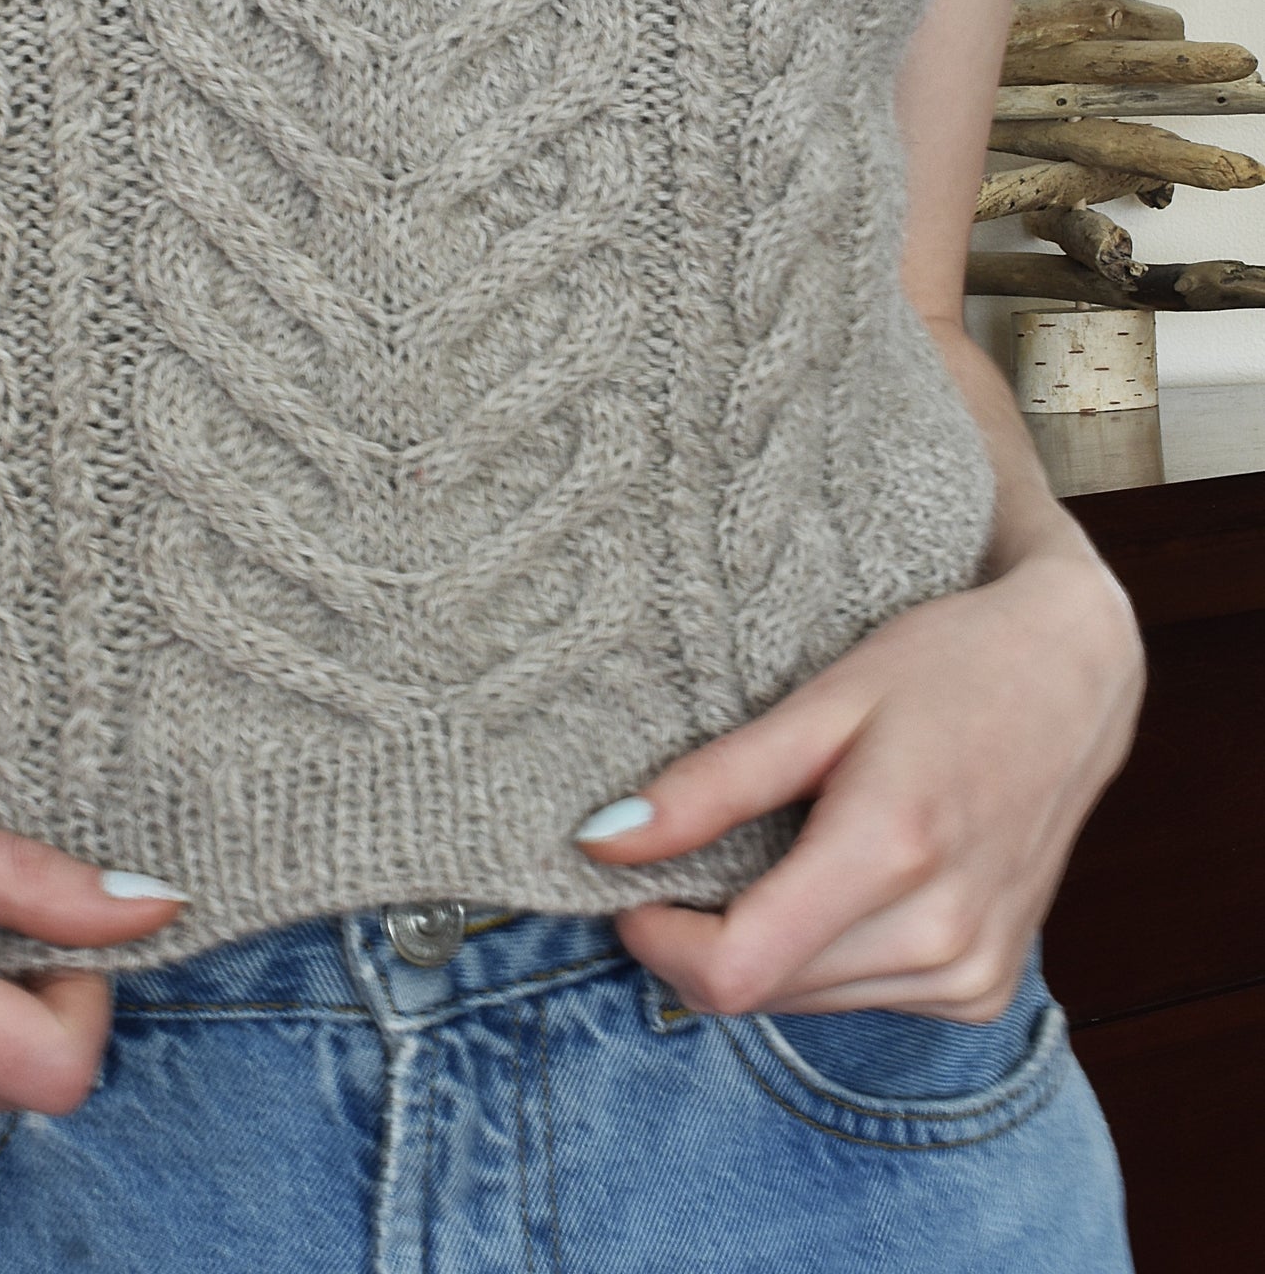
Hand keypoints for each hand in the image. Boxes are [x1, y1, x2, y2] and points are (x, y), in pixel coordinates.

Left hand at [574, 551, 1144, 1019]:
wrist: (1070, 678)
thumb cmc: (945, 669)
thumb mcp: (819, 703)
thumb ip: (712, 784)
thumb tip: (601, 843)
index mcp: (892, 853)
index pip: (737, 969)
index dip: (658, 939)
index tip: (627, 884)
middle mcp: (941, 936)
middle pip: (761, 991)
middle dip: (699, 937)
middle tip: (686, 854)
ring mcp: (972, 975)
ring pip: (804, 1003)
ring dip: (758, 948)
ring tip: (763, 854)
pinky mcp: (983, 991)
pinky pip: (860, 997)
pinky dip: (817, 954)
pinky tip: (828, 880)